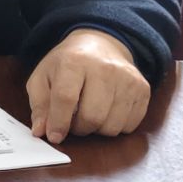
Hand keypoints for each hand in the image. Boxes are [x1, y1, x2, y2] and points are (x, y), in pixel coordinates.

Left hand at [26, 28, 149, 143]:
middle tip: (73, 122)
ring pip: (111, 125)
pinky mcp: (143, 89)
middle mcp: (105, 68)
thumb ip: (39, 105)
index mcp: (74, 62)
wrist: (101, 45)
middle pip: (92, 116)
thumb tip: (40, 131)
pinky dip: (115, 126)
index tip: (54, 136)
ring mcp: (128, 79)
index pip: (66, 98)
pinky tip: (107, 111)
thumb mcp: (43, 78)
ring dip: (97, 129)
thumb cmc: (67, 65)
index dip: (58, 123)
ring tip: (90, 113)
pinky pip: (129, 125)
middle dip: (78, 128)